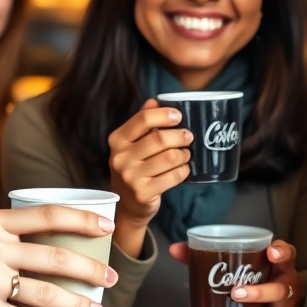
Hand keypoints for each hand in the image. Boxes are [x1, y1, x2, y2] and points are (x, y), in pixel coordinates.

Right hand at [108, 99, 192, 256]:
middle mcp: (120, 158)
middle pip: (159, 138)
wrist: (128, 205)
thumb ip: (142, 122)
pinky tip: (184, 169)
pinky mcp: (143, 193)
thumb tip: (154, 101)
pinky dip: (184, 171)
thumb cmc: (134, 167)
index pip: (143, 119)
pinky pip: (174, 176)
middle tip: (189, 136)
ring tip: (186, 154)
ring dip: (184, 154)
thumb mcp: (132, 144)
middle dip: (180, 135)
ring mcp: (131, 177)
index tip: (179, 116)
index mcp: (117, 140)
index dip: (164, 114)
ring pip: (170, 157)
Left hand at [169, 240, 303, 306]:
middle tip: (236, 292)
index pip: (287, 254)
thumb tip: (175, 249)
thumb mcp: (246, 263)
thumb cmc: (258, 277)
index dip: (281, 252)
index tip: (270, 251)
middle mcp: (285, 284)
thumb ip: (210, 253)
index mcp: (279, 264)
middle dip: (258, 290)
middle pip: (279, 287)